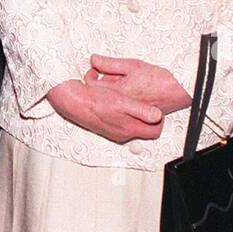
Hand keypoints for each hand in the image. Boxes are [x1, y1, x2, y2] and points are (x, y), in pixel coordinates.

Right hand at [46, 78, 163, 143]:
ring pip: (131, 123)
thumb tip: (157, 115)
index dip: (159, 120)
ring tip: (129, 99)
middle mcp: (122, 132)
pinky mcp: (105, 125)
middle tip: (145, 102)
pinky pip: (119, 120)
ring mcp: (113, 130)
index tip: (157, 109)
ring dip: (132, 111)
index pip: (154, 131)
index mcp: (129, 128)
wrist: (73, 101)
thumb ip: (141, 110)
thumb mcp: (122, 102)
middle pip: (144, 128)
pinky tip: (115, 99)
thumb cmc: (95, 101)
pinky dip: (120, 110)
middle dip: (146, 115)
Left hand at [84, 54, 192, 113]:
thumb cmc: (159, 80)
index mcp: (117, 93)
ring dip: (112, 91)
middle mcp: (121, 106)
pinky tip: (130, 90)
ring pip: (111, 101)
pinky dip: (122, 99)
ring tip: (120, 80)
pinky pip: (122, 107)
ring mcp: (128, 113)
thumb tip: (94, 60)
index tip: (94, 69)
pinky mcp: (136, 117)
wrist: (179, 91)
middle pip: (101, 95)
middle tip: (107, 73)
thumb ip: (110, 64)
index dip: (91, 76)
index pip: (93, 86)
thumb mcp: (132, 65)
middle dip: (102, 83)